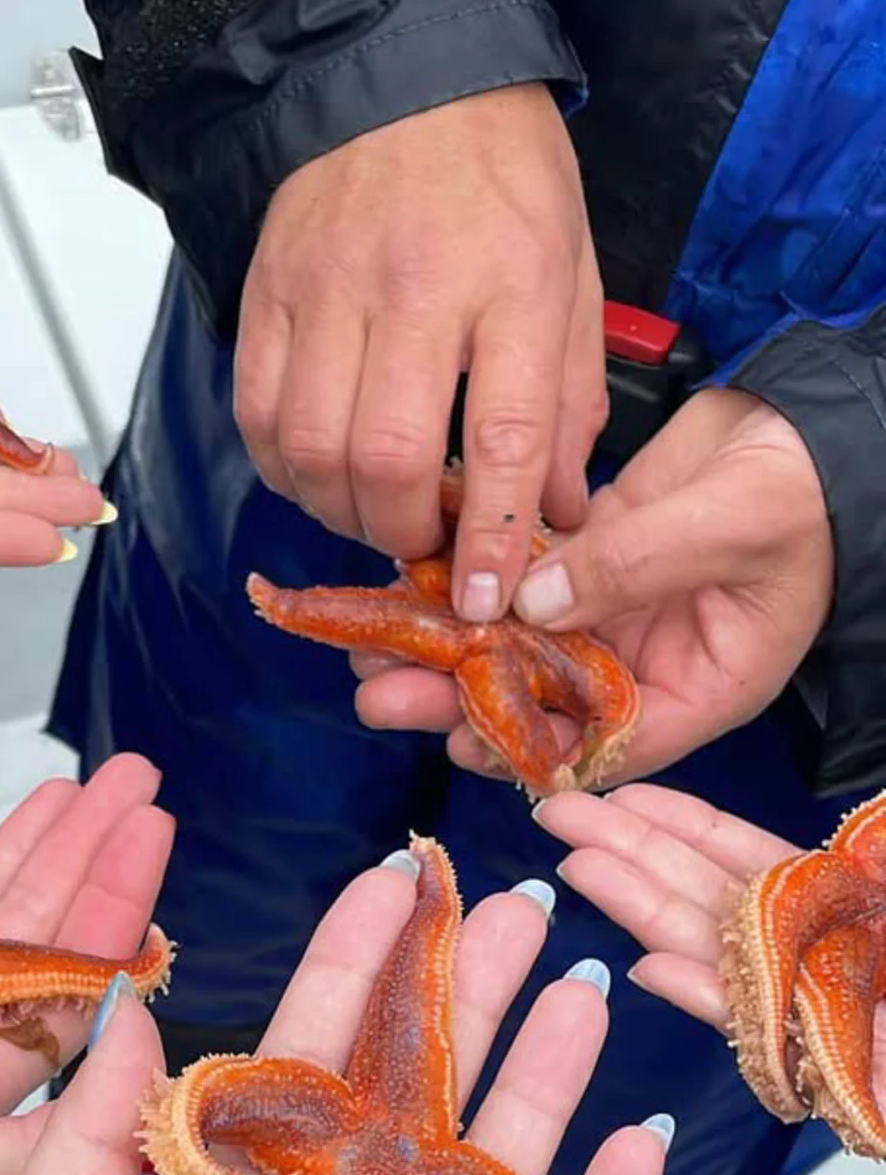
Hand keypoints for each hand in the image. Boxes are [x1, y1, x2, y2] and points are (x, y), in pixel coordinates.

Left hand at [0, 861, 665, 1174]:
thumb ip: (85, 1147)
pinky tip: (630, 1147)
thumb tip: (127, 1008)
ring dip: (536, 1094)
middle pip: (407, 1124)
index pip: (299, 1083)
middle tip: (513, 913)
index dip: (347, 986)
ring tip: (580, 993)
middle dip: (461, 1016)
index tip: (390, 890)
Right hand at [233, 86, 605, 613]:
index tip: (486, 599)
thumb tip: (557, 511)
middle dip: (403, 535)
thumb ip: (570, 398)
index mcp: (516, 283)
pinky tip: (318, 468)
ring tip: (373, 509)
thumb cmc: (501, 169)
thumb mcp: (575, 271)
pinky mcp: (266, 292)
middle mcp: (416, 290)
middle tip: (425, 546)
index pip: (503, 437)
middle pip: (386, 460)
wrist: (402, 63)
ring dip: (340, 510)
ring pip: (309, 450)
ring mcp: (328, 290)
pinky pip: (255, 414)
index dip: (491, 535)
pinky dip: (283, 468)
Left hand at [357, 386, 833, 775]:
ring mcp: (606, 618)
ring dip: (444, 650)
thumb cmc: (802, 487)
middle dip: (458, 703)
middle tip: (382, 693)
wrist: (803, 422)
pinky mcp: (580, 568)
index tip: (463, 741)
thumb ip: (635, 564)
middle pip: (540, 706)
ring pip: (513, 650)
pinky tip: (403, 584)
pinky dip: (463, 588)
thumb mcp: (734, 523)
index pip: (606, 748)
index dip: (533, 752)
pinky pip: (513, 589)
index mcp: (696, 691)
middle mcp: (642, 667)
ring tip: (371, 646)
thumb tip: (532, 602)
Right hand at [534, 782, 793, 1028]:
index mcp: (811, 887)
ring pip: (694, 938)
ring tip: (577, 868)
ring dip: (636, 903)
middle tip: (555, 813)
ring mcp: (772, 984)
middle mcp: (781, 929)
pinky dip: (691, 990)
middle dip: (622, 844)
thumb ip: (823, 867)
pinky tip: (644, 970)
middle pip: (690, 883)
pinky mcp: (778, 1037)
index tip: (616, 795)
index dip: (668, 815)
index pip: (727, 843)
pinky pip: (733, 1009)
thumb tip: (704, 876)